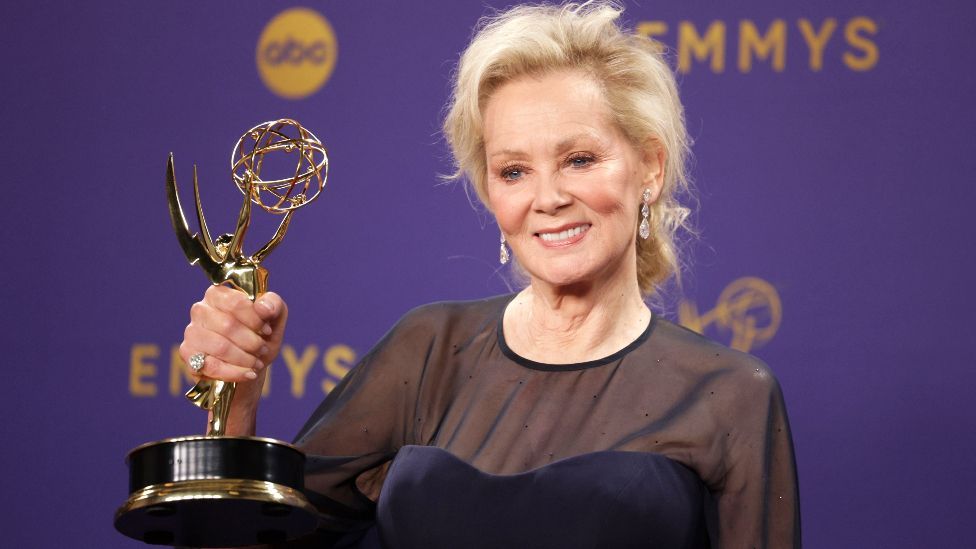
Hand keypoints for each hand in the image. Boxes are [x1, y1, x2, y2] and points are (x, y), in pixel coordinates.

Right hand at [179, 285, 288, 420]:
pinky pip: (211, 366)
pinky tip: (248, 374)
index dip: (255, 319)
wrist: (252, 364)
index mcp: (219, 293)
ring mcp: (192, 332)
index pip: (235, 302)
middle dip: (252, 342)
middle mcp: (200, 309)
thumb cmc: (261, 336)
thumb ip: (274, 305)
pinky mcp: (188, 355)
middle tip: (263, 350)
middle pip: (227, 325)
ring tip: (257, 363)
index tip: (267, 331)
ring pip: (220, 346)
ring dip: (244, 358)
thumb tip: (263, 308)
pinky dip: (235, 372)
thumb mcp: (274, 318)